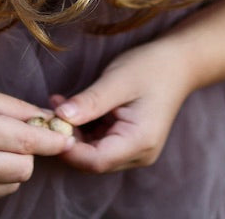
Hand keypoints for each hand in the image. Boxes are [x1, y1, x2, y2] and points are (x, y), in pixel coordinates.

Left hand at [51, 39, 192, 173]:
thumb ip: (90, 102)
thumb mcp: (117, 81)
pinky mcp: (127, 140)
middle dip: (67, 138)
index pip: (96, 161)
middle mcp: (137, 153)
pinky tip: (69, 105)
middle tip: (46, 111)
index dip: (68, 148)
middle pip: (92, 159)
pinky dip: (82, 126)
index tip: (48, 124)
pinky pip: (99, 140)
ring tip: (55, 103)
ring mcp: (133, 148)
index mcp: (139, 142)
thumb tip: (59, 118)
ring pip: (93, 150)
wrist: (178, 63)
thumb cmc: (150, 68)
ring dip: (72, 130)